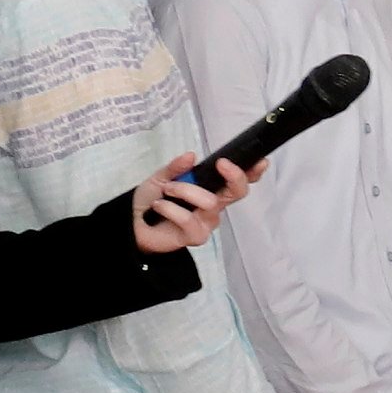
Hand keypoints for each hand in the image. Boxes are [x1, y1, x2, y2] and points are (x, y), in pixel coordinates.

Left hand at [127, 154, 255, 254]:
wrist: (133, 224)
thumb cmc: (151, 200)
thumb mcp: (161, 177)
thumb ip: (176, 167)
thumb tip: (191, 155)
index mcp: (211, 189)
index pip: (237, 181)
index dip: (252, 172)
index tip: (259, 161)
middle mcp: (214, 206)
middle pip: (239, 192)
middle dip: (235, 177)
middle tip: (221, 165)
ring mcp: (207, 222)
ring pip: (210, 201)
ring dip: (185, 190)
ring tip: (166, 191)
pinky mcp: (196, 237)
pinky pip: (190, 219)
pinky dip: (171, 209)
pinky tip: (159, 206)